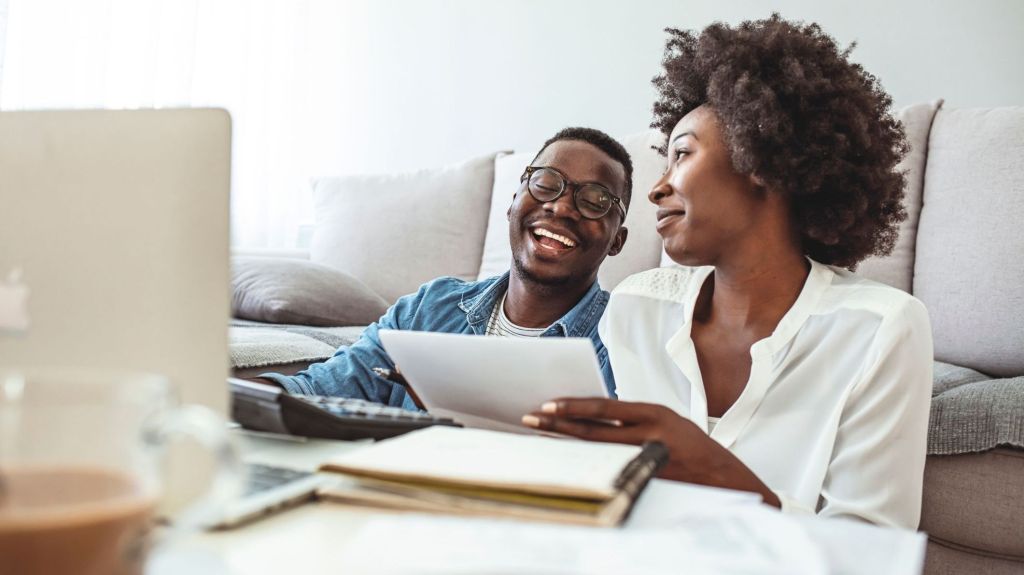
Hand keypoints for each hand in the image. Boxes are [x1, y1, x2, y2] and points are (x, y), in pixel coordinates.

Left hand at [522, 398, 779, 507]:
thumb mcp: (668, 422)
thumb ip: (634, 418)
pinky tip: (566, 461)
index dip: (574, 406)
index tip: (549, 405)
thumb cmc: (692, 447)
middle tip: (531, 419)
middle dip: (559, 424)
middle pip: (594, 429)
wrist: (725, 477)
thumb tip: (592, 416)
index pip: (606, 407)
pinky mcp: (646, 479)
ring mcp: (647, 460)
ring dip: (566, 444)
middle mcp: (650, 435)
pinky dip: (585, 463)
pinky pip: (608, 468)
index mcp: (656, 414)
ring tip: (540, 438)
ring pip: (596, 450)